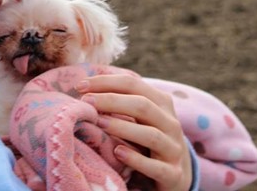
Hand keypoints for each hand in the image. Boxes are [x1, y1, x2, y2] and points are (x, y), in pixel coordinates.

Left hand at [76, 74, 191, 190]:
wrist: (176, 175)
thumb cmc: (147, 138)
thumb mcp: (139, 117)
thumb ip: (120, 102)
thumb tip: (84, 89)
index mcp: (161, 102)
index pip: (133, 84)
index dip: (106, 82)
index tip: (80, 85)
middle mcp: (170, 123)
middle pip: (142, 105)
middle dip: (111, 101)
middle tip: (85, 101)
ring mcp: (174, 149)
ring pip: (151, 135)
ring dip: (122, 127)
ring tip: (99, 123)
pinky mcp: (173, 174)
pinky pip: (156, 167)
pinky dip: (136, 159)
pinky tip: (117, 152)